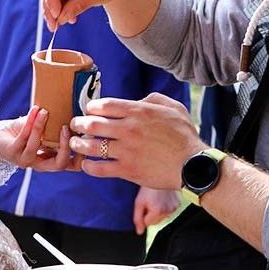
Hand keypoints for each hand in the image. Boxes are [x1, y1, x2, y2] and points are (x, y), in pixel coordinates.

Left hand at [0, 107, 79, 172]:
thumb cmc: (25, 133)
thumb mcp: (45, 132)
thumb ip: (57, 126)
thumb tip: (75, 106)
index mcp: (52, 160)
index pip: (72, 165)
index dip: (82, 156)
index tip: (86, 137)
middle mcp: (40, 164)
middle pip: (59, 164)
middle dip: (65, 146)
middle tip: (67, 127)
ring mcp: (25, 159)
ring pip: (37, 147)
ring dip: (41, 127)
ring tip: (45, 111)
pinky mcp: (12, 152)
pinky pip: (23, 136)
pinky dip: (30, 122)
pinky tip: (35, 110)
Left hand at [69, 93, 202, 188]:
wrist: (193, 165)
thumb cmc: (185, 135)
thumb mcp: (174, 108)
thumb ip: (153, 99)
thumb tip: (138, 100)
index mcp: (139, 112)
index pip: (104, 105)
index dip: (91, 107)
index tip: (88, 110)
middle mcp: (129, 129)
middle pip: (93, 124)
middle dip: (79, 123)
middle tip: (75, 125)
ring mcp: (127, 151)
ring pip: (92, 146)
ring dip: (79, 144)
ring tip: (75, 143)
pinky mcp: (128, 170)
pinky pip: (100, 169)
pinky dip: (89, 166)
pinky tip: (86, 164)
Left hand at [133, 186, 179, 234]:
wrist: (160, 173)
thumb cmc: (148, 186)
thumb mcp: (138, 201)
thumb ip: (138, 218)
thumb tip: (139, 232)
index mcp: (157, 211)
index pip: (148, 224)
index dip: (144, 215)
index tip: (144, 204)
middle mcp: (168, 211)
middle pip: (156, 221)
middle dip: (151, 214)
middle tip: (150, 200)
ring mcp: (175, 207)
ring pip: (163, 216)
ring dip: (159, 210)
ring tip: (156, 198)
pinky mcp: (179, 203)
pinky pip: (170, 210)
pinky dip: (166, 206)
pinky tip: (163, 197)